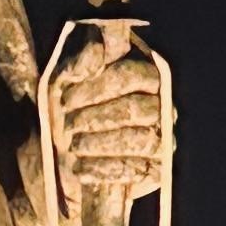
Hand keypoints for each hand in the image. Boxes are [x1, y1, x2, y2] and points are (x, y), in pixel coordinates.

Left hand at [50, 29, 165, 206]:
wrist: (63, 155)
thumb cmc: (70, 109)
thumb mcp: (65, 81)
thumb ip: (81, 62)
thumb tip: (96, 53)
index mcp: (145, 76)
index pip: (132, 74)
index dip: (99, 86)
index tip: (67, 99)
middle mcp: (161, 107)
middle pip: (135, 109)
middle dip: (97, 117)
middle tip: (69, 125)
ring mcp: (162, 140)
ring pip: (139, 140)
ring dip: (101, 144)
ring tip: (74, 146)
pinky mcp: (154, 171)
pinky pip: (136, 172)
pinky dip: (103, 171)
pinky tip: (80, 169)